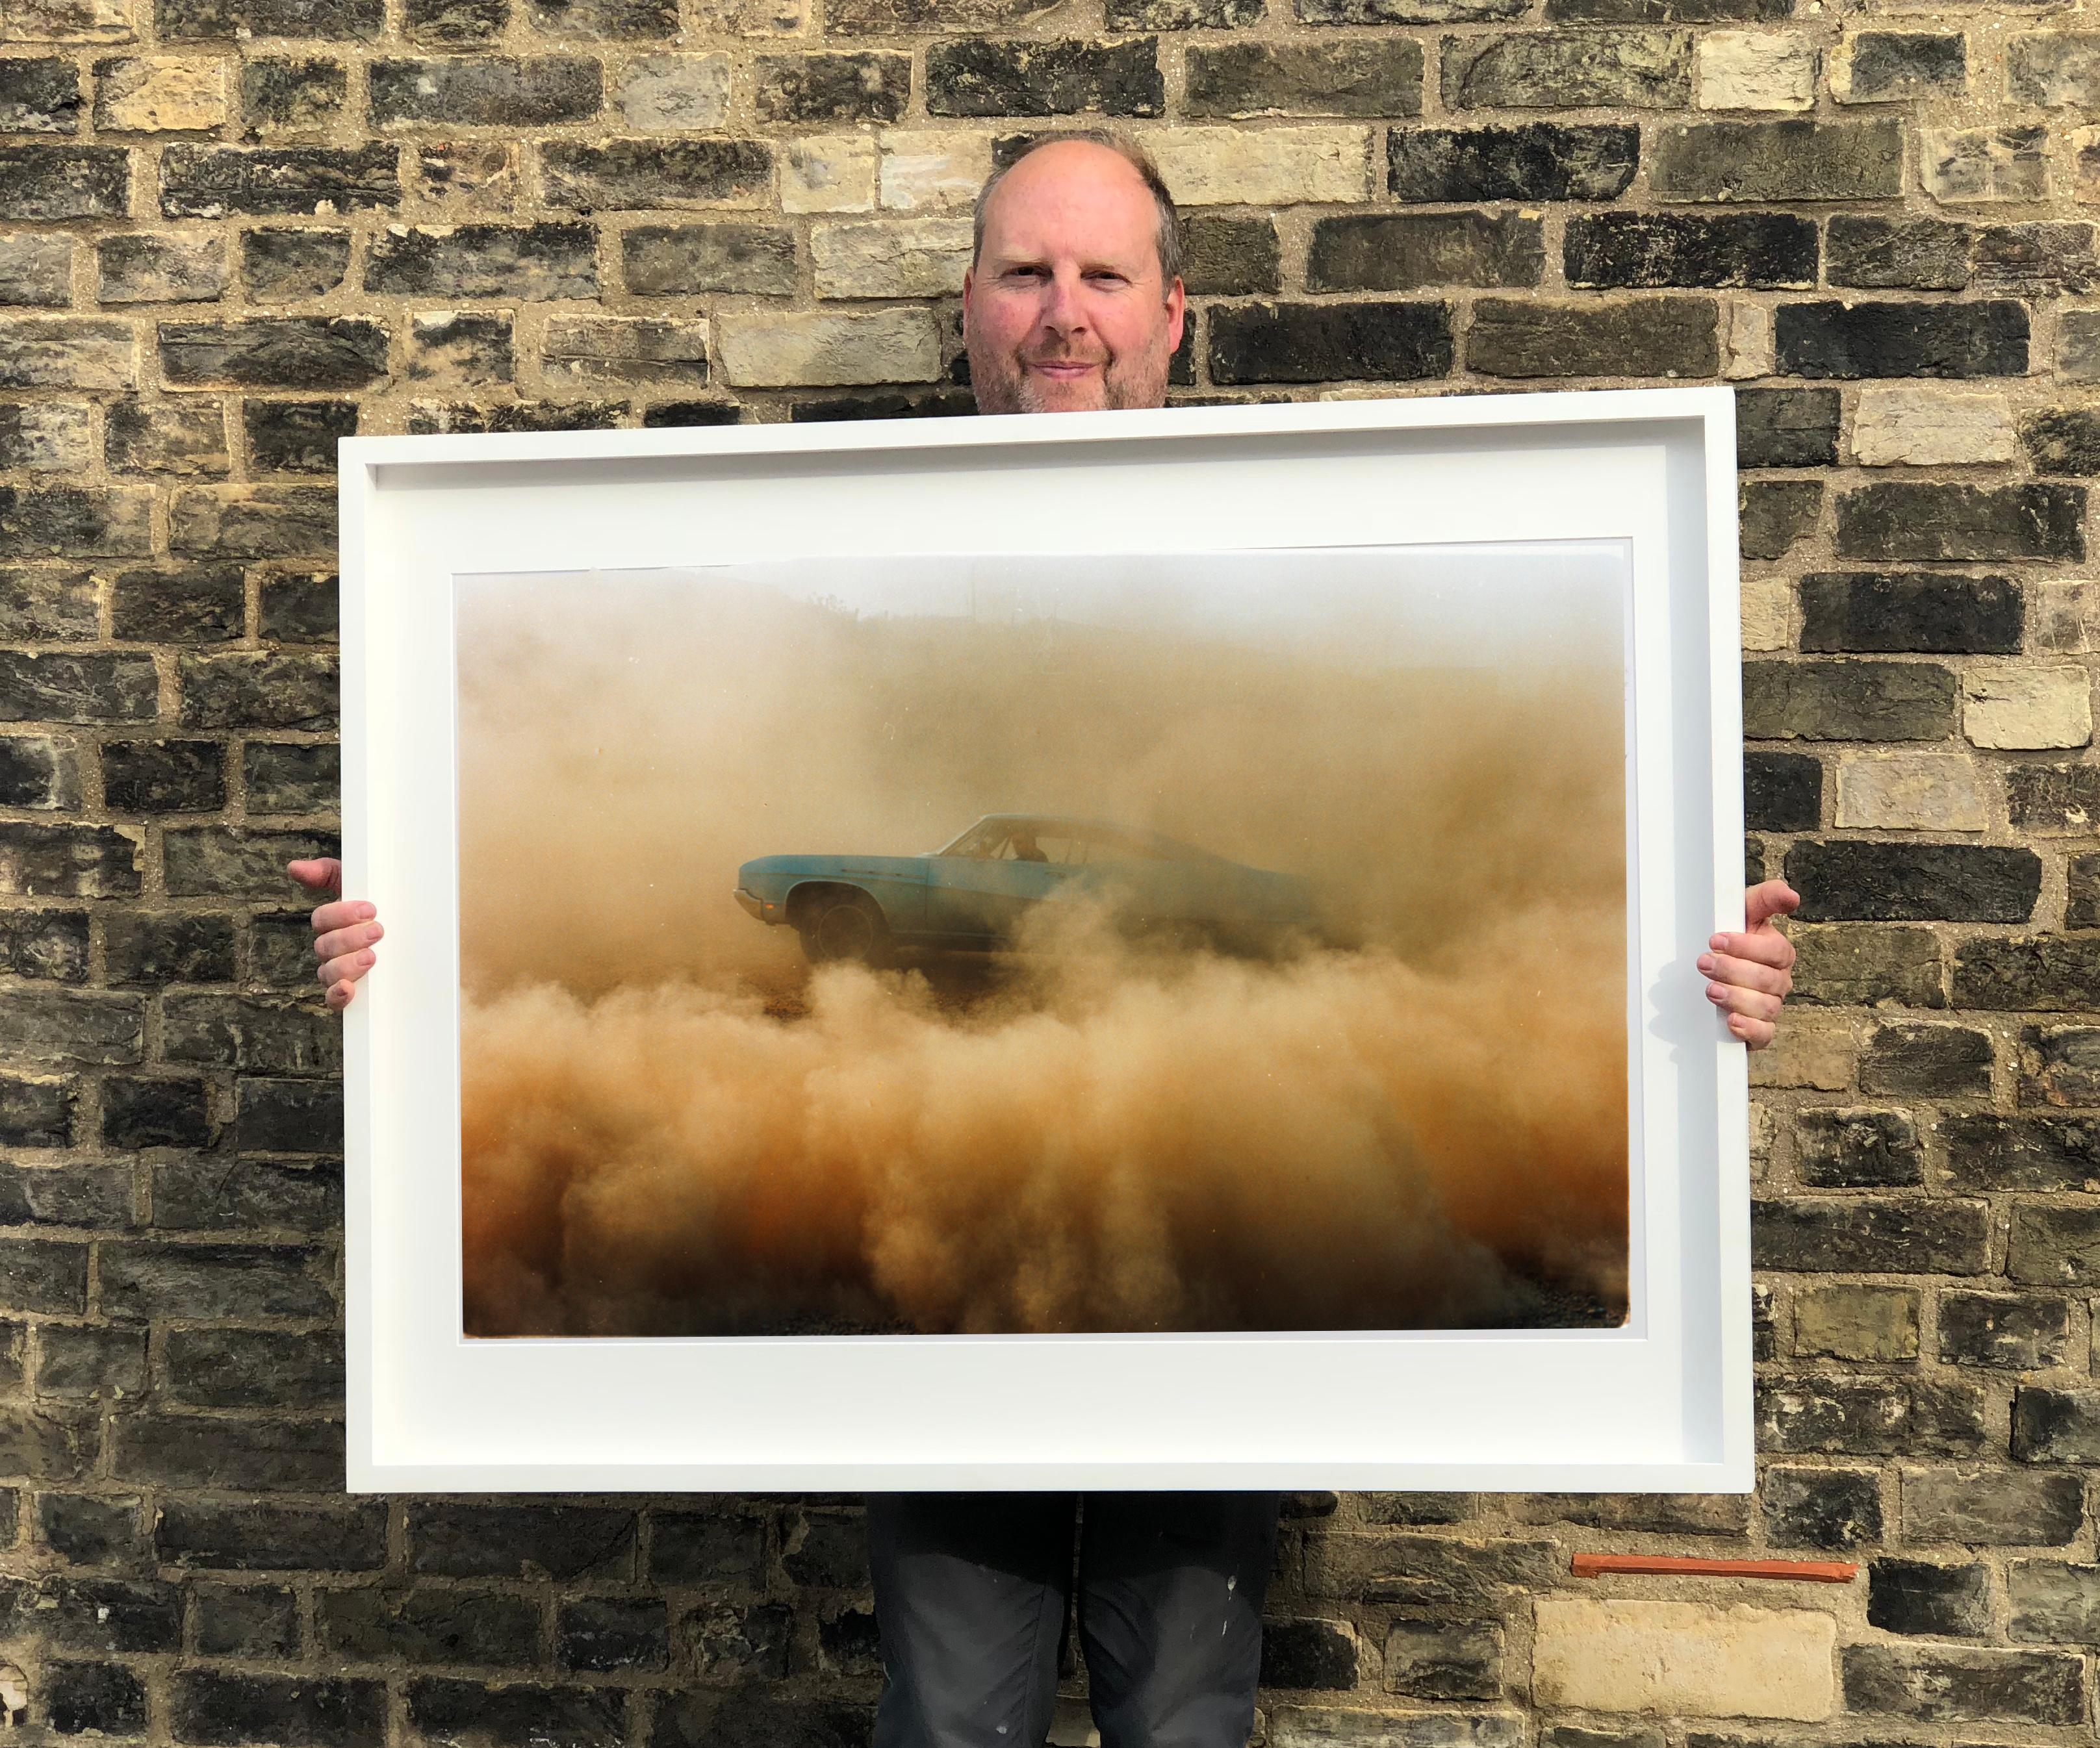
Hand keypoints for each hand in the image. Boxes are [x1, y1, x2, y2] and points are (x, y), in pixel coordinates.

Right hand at [287, 857, 381, 1012]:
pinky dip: (338, 996)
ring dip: (346, 964)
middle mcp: (331, 950)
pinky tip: (348, 989)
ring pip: (327, 973)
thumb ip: (330, 873)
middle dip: (350, 938)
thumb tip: (295, 868)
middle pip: (324, 946)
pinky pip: (333, 1001)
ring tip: (372, 957)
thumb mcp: (363, 886)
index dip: (341, 914)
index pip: (322, 920)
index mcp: (333, 925)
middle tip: (378, 931)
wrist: (423, 939)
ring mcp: (339, 974)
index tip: (370, 909)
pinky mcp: (351, 996)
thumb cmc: (385, 908)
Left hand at [1698, 879, 1798, 1049]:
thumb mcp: (1743, 911)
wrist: (1710, 970)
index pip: (1774, 951)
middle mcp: (1778, 981)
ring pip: (1765, 1007)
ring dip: (1736, 998)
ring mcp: (1770, 1006)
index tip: (1715, 941)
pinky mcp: (1759, 1030)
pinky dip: (1749, 1029)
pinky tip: (1732, 1021)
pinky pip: (1764, 1034)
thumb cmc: (1729, 937)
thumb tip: (1791, 896)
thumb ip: (1766, 898)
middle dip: (1732, 971)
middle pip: (1766, 980)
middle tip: (1704, 963)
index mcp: (1778, 953)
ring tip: (1710, 990)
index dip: (1745, 947)